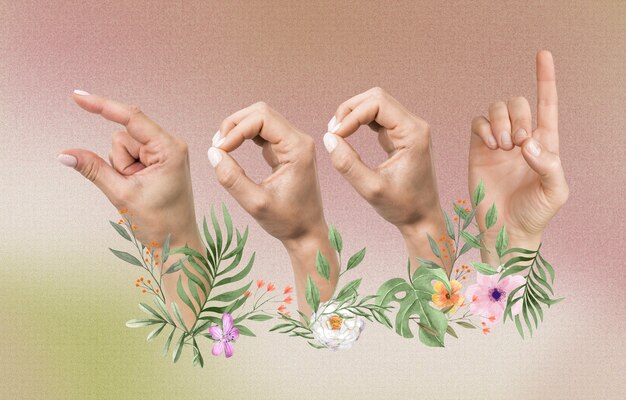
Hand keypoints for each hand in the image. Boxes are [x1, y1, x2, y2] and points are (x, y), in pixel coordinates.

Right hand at [59, 90, 203, 326]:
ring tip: (140, 188)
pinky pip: (128, 156)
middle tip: (135, 186)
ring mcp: (164, 151)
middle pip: (123, 136)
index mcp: (169, 148)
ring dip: (123, 168)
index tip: (77, 96)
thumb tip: (64, 153)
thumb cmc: (159, 222)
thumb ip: (93, 169)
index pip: (131, 118)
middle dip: (120, 161)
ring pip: (122, 146)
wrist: (176, 243)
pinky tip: (140, 186)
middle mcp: (170, 144)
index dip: (102, 106)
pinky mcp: (158, 160)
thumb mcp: (121, 194)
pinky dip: (126, 171)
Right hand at [207, 102, 337, 314]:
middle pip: (260, 112)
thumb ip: (232, 178)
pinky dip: (244, 136)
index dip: (236, 129)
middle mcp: (298, 139)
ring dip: (237, 128)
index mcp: (298, 148)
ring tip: (221, 148)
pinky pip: (262, 131)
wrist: (306, 233)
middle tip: (217, 146)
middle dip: (235, 124)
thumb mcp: (255, 204)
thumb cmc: (287, 221)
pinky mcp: (285, 149)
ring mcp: (293, 143)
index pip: (262, 117)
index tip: (219, 149)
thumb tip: (213, 153)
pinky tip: (231, 149)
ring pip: (260, 118)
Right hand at [323, 87, 448, 271]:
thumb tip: (328, 138)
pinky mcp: (402, 135)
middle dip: (350, 110)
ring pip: (376, 104)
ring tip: (336, 133)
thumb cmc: (402, 207)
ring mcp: (409, 128)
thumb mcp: (370, 189)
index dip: (351, 115)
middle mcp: (414, 125)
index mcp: (413, 133)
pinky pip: (378, 117)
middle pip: (376, 97)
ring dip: (353, 114)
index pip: (377, 103)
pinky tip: (346, 135)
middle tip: (332, 131)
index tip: (334, 135)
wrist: (422, 219)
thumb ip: (347, 164)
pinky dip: (360, 122)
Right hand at [468, 51, 568, 263]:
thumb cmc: (535, 213)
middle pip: (518, 102)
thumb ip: (549, 164)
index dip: (545, 78)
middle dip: (518, 116)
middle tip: (517, 143)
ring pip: (497, 109)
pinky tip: (490, 146)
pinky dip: (484, 128)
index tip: (543, 55)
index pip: (547, 104)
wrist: (505, 229)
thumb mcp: (555, 191)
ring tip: (502, 147)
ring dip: (500, 122)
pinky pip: (478, 124)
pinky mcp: (478, 149)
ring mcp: (498, 142)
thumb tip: (527, 143)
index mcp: (544, 143)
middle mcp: (521, 138)